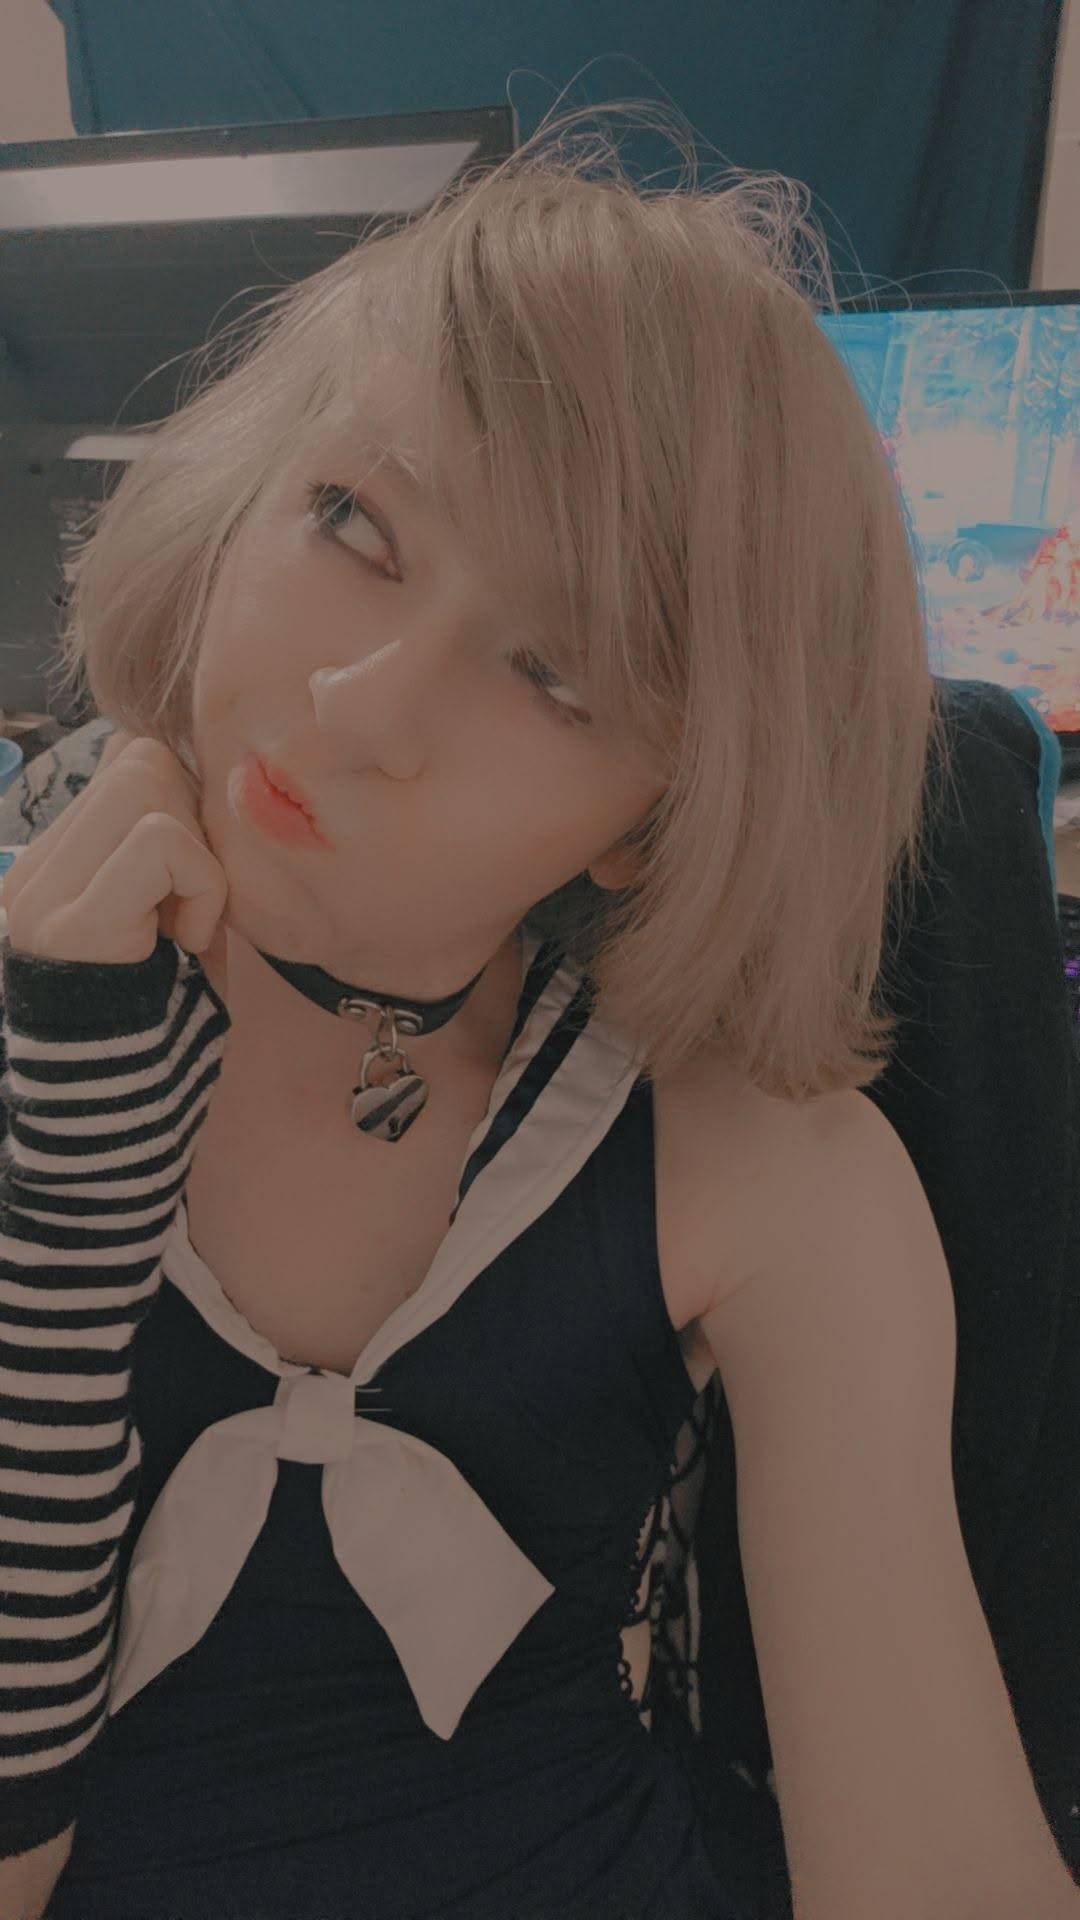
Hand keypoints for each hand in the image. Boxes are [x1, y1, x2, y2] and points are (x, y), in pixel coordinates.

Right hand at [0, 735, 227, 965]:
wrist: (135, 1084)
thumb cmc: (163, 982)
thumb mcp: (158, 896)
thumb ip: (146, 831)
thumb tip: (144, 749)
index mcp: (49, 856)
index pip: (124, 758)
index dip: (183, 800)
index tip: (187, 873)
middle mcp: (34, 868)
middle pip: (140, 761)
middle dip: (194, 822)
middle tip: (190, 898)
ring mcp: (44, 894)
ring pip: (145, 786)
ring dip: (198, 858)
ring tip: (184, 922)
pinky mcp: (78, 923)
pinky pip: (161, 841)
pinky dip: (204, 886)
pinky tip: (190, 940)